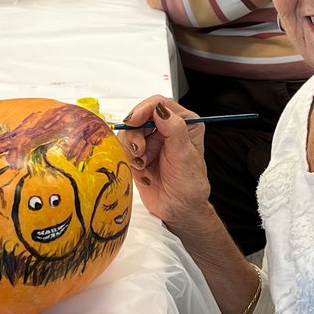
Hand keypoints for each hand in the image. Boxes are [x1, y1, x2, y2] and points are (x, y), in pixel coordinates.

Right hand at [117, 96, 210, 226]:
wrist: (179, 209)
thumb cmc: (189, 184)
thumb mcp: (184, 155)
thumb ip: (174, 129)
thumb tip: (160, 110)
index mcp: (184, 123)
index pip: (160, 104)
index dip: (144, 109)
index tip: (135, 120)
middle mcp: (167, 129)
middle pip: (140, 116)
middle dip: (136, 132)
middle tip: (139, 150)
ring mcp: (152, 141)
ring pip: (130, 131)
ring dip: (133, 147)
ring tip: (143, 163)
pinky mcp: (139, 154)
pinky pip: (124, 147)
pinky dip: (129, 157)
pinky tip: (141, 169)